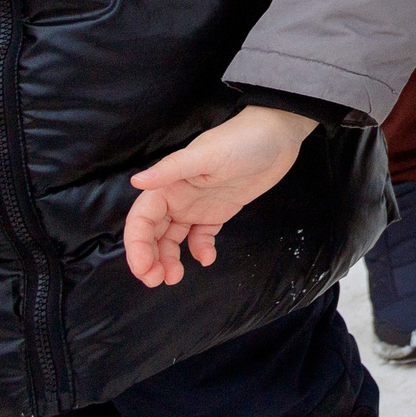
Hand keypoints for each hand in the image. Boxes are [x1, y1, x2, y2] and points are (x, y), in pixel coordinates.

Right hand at [124, 106, 313, 286]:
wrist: (278, 136)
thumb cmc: (241, 140)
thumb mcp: (206, 155)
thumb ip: (171, 169)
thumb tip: (137, 181)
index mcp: (168, 184)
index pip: (142, 219)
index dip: (137, 245)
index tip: (144, 268)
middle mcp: (178, 196)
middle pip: (152, 233)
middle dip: (149, 258)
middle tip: (158, 280)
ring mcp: (197, 205)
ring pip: (173, 238)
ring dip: (169, 259)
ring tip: (175, 277)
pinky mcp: (218, 211)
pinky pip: (202, 235)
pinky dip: (200, 249)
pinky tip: (208, 258)